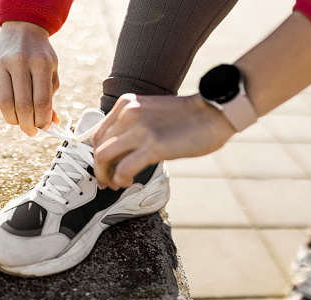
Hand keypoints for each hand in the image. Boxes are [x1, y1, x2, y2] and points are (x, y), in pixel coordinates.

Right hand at [0, 21, 60, 135]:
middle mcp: (19, 62)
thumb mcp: (51, 73)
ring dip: (14, 120)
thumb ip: (50, 98)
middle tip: (31, 132)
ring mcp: (0, 63)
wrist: (22, 30)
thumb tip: (51, 123)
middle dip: (28, 125)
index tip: (44, 127)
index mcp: (40, 64)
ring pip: (5, 105)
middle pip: (23, 106)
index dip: (43, 120)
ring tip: (21, 122)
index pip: (41, 101)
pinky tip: (9, 105)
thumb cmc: (41, 58)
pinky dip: (1, 108)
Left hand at [92, 94, 235, 188]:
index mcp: (127, 104)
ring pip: (104, 157)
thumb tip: (121, 150)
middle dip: (99, 169)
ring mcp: (140, 129)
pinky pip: (124, 168)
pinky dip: (121, 179)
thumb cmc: (188, 117)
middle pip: (98, 146)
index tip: (103, 169)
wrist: (214, 113)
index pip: (98, 133)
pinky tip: (129, 182)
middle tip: (107, 182)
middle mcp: (129, 113)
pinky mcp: (153, 145)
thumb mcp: (152, 113)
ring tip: (117, 184)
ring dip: (106, 176)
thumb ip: (134, 125)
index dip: (96, 155)